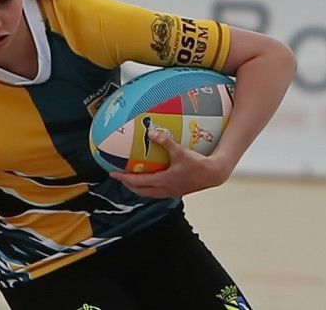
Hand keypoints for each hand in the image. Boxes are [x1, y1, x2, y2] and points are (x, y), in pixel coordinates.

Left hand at [109, 127, 232, 198]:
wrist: (213, 175)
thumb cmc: (197, 164)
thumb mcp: (180, 151)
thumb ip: (166, 142)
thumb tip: (151, 132)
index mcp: (162, 181)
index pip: (137, 182)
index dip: (123, 178)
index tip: (112, 173)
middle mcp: (164, 190)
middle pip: (139, 191)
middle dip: (127, 184)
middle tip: (119, 176)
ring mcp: (170, 192)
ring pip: (148, 193)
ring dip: (138, 187)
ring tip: (131, 179)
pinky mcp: (176, 192)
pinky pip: (156, 192)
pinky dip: (148, 187)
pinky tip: (150, 178)